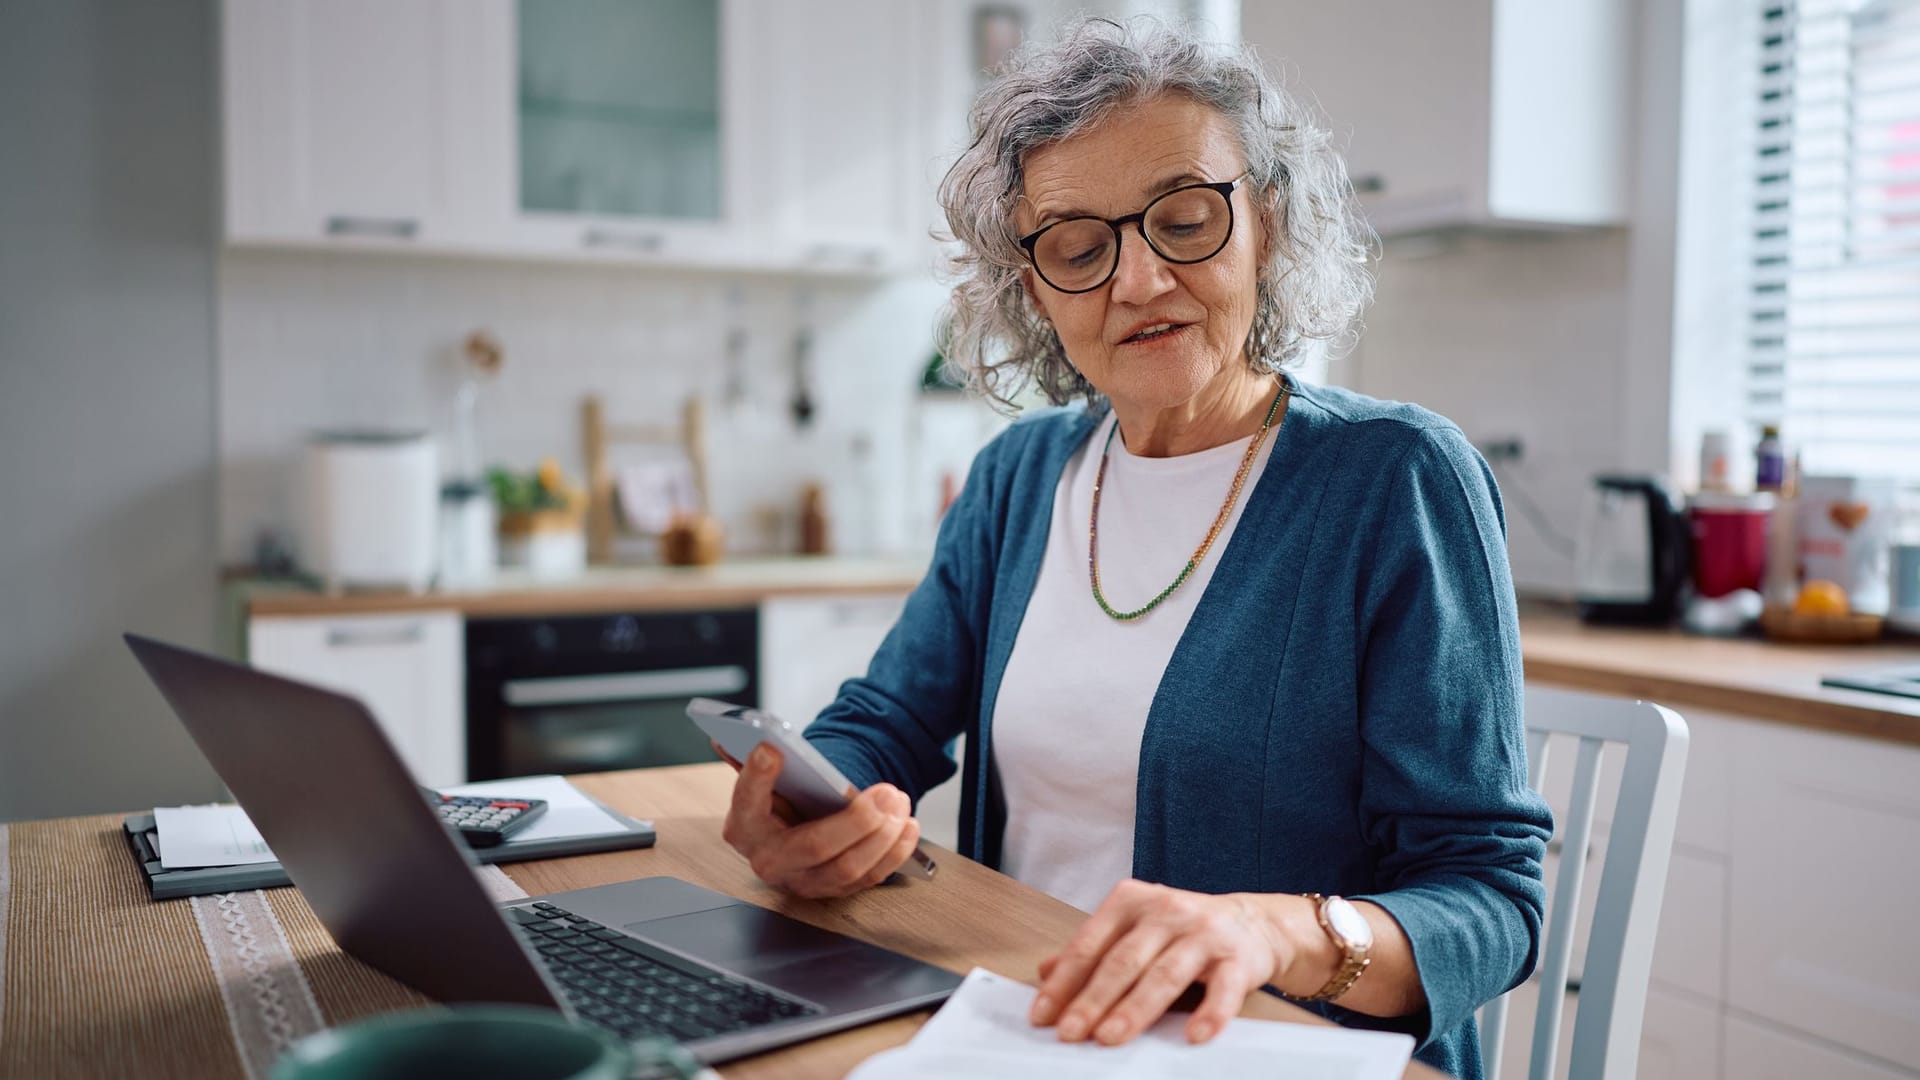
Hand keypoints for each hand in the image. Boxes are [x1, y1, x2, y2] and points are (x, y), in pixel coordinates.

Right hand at [718, 743, 919, 898]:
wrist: (795, 829)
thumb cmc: (781, 798)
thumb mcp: (769, 778)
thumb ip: (762, 761)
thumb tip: (756, 735)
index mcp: (744, 825)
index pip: (747, 802)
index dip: (756, 777)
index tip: (771, 749)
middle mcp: (769, 859)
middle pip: (813, 845)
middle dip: (855, 820)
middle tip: (884, 793)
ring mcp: (802, 880)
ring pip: (847, 867)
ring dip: (882, 835)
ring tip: (898, 802)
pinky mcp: (833, 890)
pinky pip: (869, 877)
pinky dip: (894, 851)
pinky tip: (907, 825)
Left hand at [1030, 880, 1305, 1046]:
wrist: (1252, 921)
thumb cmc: (1183, 929)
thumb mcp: (1134, 930)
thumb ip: (1094, 950)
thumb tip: (1045, 971)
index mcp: (1131, 901)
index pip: (1089, 944)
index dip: (1064, 981)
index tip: (1043, 1014)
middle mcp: (1165, 911)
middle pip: (1123, 961)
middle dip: (1093, 1000)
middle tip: (1070, 1032)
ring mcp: (1203, 932)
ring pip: (1164, 974)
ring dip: (1135, 1009)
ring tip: (1110, 1037)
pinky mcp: (1237, 957)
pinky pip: (1222, 989)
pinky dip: (1210, 1013)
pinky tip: (1194, 1035)